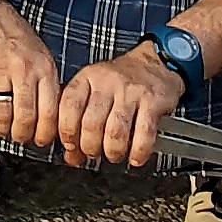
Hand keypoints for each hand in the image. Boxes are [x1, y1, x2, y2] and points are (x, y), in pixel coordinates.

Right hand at [0, 0, 60, 150]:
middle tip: (17, 137)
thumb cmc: (14, 35)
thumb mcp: (41, 56)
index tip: (40, 140)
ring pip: (1, 115)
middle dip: (21, 136)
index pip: (50, 113)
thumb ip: (46, 86)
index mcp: (44, 68)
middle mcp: (24, 69)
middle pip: (26, 118)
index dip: (44, 134)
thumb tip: (48, 120)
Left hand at [58, 43, 186, 170]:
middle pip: (91, 123)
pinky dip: (138, 151)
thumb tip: (71, 156)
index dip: (66, 130)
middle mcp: (107, 82)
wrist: (155, 63)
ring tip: (113, 155)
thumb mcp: (94, 90)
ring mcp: (130, 91)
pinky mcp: (152, 102)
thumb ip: (79, 120)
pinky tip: (135, 158)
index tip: (70, 146)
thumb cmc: (119, 81)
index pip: (69, 105)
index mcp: (87, 78)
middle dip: (90, 147)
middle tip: (93, 154)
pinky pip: (144, 132)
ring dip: (113, 151)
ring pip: (115, 130)